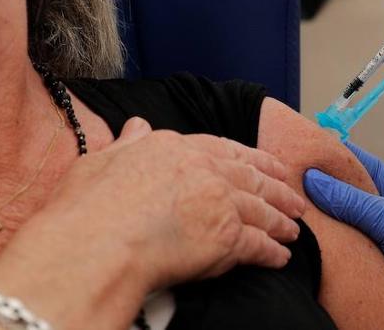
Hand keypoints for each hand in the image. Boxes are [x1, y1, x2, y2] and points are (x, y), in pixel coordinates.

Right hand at [0, 118, 306, 293]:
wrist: (96, 242)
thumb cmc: (88, 207)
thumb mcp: (102, 160)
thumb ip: (127, 143)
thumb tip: (137, 125)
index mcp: (174, 147)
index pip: (223, 149)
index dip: (250, 159)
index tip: (266, 165)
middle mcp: (204, 169)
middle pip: (252, 177)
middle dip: (277, 189)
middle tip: (295, 198)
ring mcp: (220, 202)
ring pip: (261, 210)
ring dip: (281, 221)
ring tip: (293, 231)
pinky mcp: (228, 238)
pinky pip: (259, 246)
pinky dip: (272, 253)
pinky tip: (280, 258)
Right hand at [304, 143, 383, 329]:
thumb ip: (353, 201)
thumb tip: (314, 178)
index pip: (355, 161)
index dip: (328, 154)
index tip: (298, 149)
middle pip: (343, 195)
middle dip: (317, 191)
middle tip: (284, 188)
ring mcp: (380, 239)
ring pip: (342, 226)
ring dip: (322, 226)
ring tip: (291, 218)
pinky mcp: (377, 267)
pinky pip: (348, 255)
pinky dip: (331, 253)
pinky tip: (310, 251)